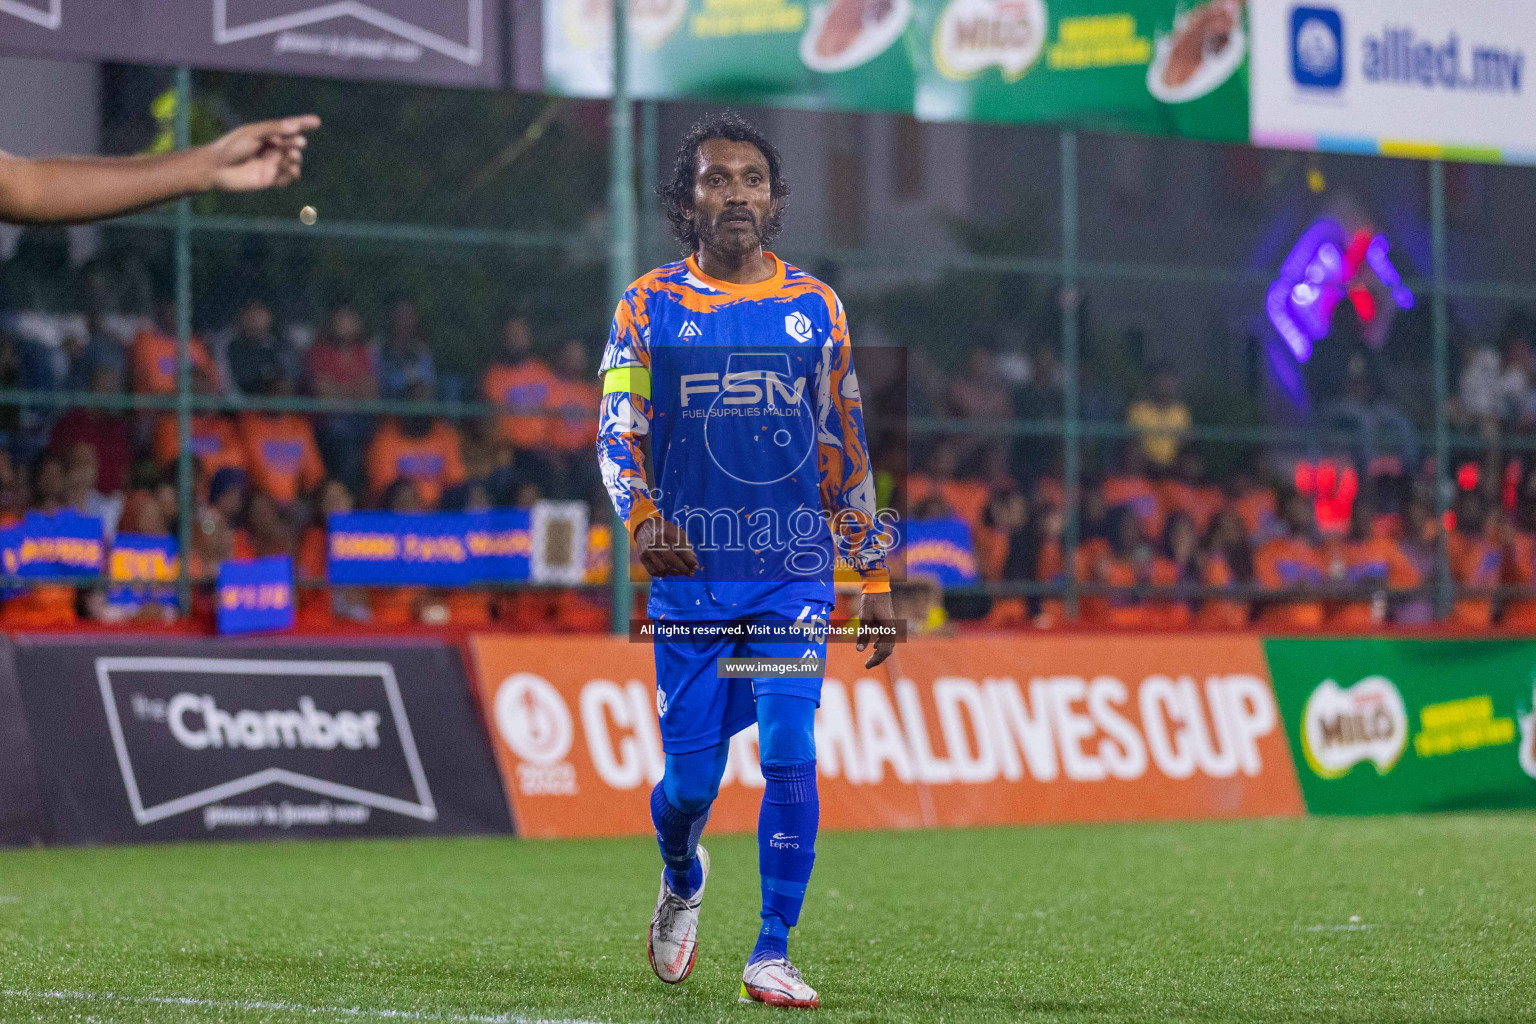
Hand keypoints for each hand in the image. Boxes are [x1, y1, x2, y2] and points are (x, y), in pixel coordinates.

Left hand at [205, 115, 320, 191]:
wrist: (217, 168)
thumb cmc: (232, 146)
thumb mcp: (253, 133)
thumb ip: (274, 129)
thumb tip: (296, 127)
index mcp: (268, 134)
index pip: (290, 128)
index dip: (304, 124)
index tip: (316, 122)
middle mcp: (273, 148)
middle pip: (294, 144)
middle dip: (297, 143)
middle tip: (297, 143)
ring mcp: (273, 164)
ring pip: (294, 161)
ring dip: (295, 158)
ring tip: (290, 157)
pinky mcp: (271, 179)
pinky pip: (288, 177)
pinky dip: (292, 173)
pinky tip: (291, 170)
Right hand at [635, 516, 698, 577]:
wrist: (645, 527)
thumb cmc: (666, 531)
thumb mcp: (678, 533)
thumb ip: (686, 546)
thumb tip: (694, 561)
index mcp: (667, 533)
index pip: (681, 549)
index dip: (689, 560)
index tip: (696, 567)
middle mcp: (657, 542)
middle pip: (672, 560)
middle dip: (683, 569)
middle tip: (690, 573)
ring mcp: (648, 550)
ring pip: (663, 568)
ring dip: (674, 572)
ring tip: (680, 571)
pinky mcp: (642, 557)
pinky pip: (654, 571)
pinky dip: (663, 573)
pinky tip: (668, 571)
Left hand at [856, 590, 895, 668]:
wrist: (878, 587)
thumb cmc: (870, 601)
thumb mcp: (864, 618)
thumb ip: (863, 635)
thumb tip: (859, 650)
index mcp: (888, 629)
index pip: (884, 650)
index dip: (875, 659)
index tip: (866, 665)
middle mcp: (892, 629)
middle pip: (888, 650)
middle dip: (878, 659)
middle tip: (867, 665)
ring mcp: (892, 626)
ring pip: (888, 644)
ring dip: (880, 653)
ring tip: (871, 659)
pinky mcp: (888, 622)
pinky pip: (887, 638)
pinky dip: (881, 644)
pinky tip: (874, 646)